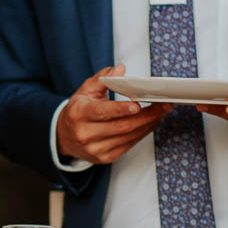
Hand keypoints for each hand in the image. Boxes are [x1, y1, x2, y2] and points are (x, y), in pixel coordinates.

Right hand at [55, 64, 170, 165]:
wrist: (65, 137)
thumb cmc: (78, 111)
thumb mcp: (84, 91)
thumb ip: (102, 79)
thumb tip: (119, 70)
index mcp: (79, 114)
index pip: (102, 112)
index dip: (121, 109)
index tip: (138, 104)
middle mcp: (86, 134)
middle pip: (122, 126)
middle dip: (146, 115)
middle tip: (162, 106)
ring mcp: (96, 149)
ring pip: (128, 136)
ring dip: (148, 124)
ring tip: (160, 113)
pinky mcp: (105, 158)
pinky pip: (129, 145)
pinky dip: (142, 133)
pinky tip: (149, 124)